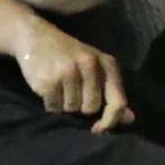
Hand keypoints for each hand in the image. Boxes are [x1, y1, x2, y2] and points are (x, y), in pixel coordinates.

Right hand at [12, 14, 134, 130]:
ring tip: (59, 86)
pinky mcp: (49, 80)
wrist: (36, 36)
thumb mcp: (95, 67)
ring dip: (64, 105)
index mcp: (106, 63)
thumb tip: (129, 119)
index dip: (110, 121)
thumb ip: (112, 92)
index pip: (117, 102)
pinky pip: (54, 108)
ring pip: (72, 109)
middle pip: (91, 108)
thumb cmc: (69, 55)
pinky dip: (51, 104)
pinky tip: (48, 88)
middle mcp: (89, 64)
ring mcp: (68, 72)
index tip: (99, 129)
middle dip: (80, 106)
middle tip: (71, 90)